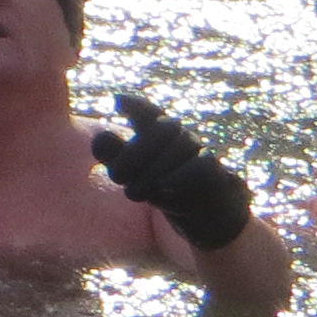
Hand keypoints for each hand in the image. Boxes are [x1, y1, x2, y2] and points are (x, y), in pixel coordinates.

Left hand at [90, 93, 253, 250]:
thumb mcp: (135, 173)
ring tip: (132, 194)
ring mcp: (201, 153)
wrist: (207, 216)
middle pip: (162, 128)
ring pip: (178, 148)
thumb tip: (99, 138)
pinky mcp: (217, 173)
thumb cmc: (165, 187)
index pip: (149, 111)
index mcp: (161, 133)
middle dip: (134, 152)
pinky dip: (178, 179)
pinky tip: (160, 191)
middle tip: (115, 177)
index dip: (136, 104)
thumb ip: (115, 156)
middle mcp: (182, 137)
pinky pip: (200, 167)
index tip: (117, 101)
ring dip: (151, 173)